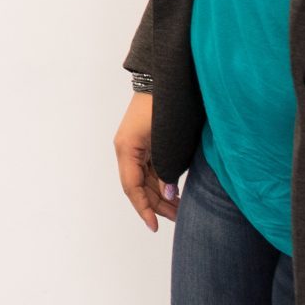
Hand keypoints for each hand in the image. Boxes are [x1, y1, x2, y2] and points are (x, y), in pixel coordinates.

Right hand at [112, 92, 178, 230]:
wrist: (166, 79)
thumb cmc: (164, 107)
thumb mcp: (166, 143)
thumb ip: (166, 170)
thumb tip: (169, 193)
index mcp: (126, 149)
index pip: (132, 188)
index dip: (144, 208)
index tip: (155, 226)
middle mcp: (127, 150)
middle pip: (138, 186)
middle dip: (157, 204)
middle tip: (177, 218)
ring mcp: (136, 146)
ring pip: (144, 179)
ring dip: (160, 194)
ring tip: (178, 208)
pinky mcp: (145, 142)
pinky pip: (150, 168)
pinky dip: (161, 181)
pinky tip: (174, 190)